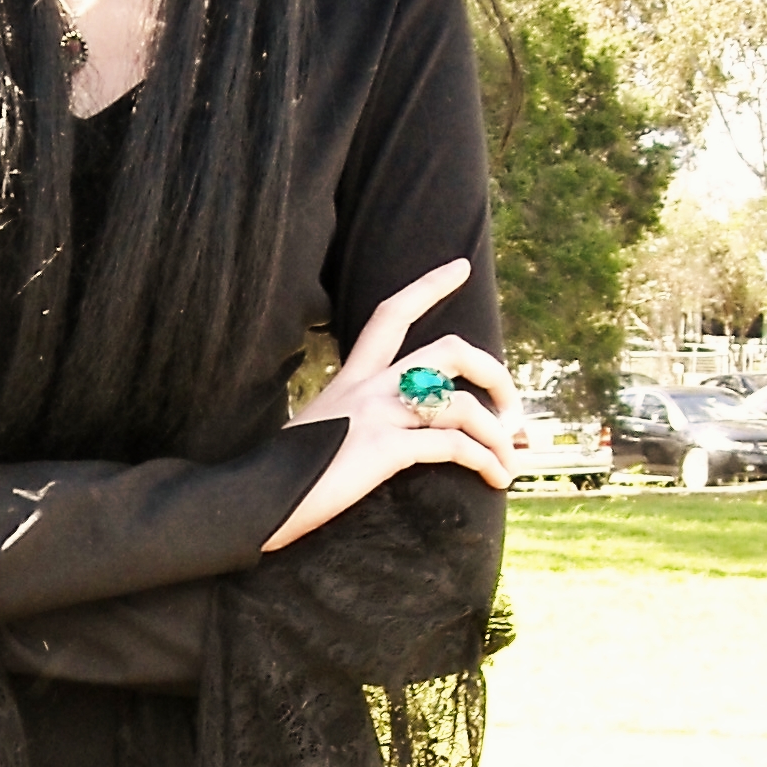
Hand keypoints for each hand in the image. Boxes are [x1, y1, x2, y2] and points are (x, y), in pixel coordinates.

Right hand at [264, 258, 524, 551]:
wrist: (255, 499)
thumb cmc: (284, 477)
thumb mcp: (318, 432)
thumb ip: (351, 421)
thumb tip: (381, 436)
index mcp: (352, 378)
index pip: (391, 314)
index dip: (429, 286)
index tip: (461, 268)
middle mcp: (369, 386)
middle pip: (449, 351)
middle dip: (494, 372)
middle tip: (511, 407)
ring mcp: (378, 414)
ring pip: (463, 404)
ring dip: (498, 435)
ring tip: (509, 462)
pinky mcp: (385, 448)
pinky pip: (454, 446)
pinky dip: (485, 461)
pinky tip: (495, 479)